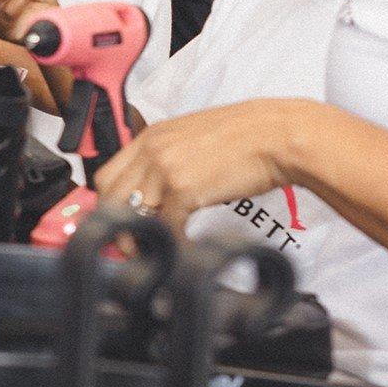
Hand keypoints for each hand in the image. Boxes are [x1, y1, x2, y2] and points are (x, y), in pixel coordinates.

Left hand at [93, 101, 305, 234]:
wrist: (280, 135)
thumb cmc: (248, 138)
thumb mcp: (195, 138)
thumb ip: (169, 158)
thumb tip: (157, 192)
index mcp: (151, 136)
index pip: (107, 176)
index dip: (110, 205)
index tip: (121, 224)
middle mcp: (151, 150)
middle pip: (109, 198)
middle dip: (117, 227)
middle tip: (134, 246)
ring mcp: (164, 169)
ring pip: (130, 215)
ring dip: (141, 240)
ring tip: (159, 252)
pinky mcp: (183, 189)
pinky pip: (164, 229)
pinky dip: (174, 246)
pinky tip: (187, 250)